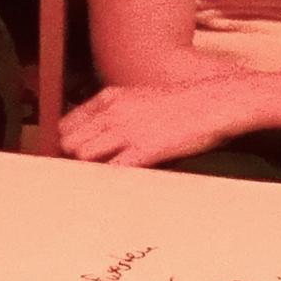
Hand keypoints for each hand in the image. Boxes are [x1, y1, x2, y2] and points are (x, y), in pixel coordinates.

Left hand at [59, 78, 240, 168]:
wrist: (212, 104)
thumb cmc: (182, 104)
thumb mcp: (140, 97)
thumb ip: (116, 111)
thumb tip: (100, 133)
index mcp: (110, 98)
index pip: (67, 124)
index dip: (67, 143)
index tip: (73, 156)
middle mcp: (112, 113)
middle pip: (70, 141)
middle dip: (73, 159)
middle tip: (85, 171)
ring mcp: (126, 131)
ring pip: (83, 154)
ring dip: (88, 169)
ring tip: (99, 178)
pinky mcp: (143, 150)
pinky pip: (111, 169)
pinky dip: (109, 179)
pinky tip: (115, 184)